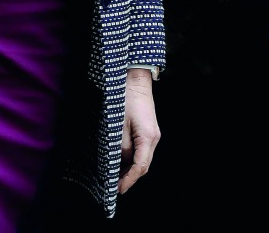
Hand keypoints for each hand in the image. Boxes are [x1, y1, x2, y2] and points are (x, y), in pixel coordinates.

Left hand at [119, 69, 160, 193]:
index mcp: (148, 137)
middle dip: (130, 177)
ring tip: (115, 177)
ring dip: (130, 169)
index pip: (140, 166)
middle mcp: (154, 138)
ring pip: (143, 158)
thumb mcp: (118, 125)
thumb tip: (120, 162)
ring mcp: (153, 134)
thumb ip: (120, 146)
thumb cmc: (125, 99)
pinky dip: (132, 159)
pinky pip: (142, 150)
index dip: (129, 180)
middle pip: (143, 165)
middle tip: (114, 187)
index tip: (118, 190)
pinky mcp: (149, 131)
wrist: (135, 80)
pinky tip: (121, 161)